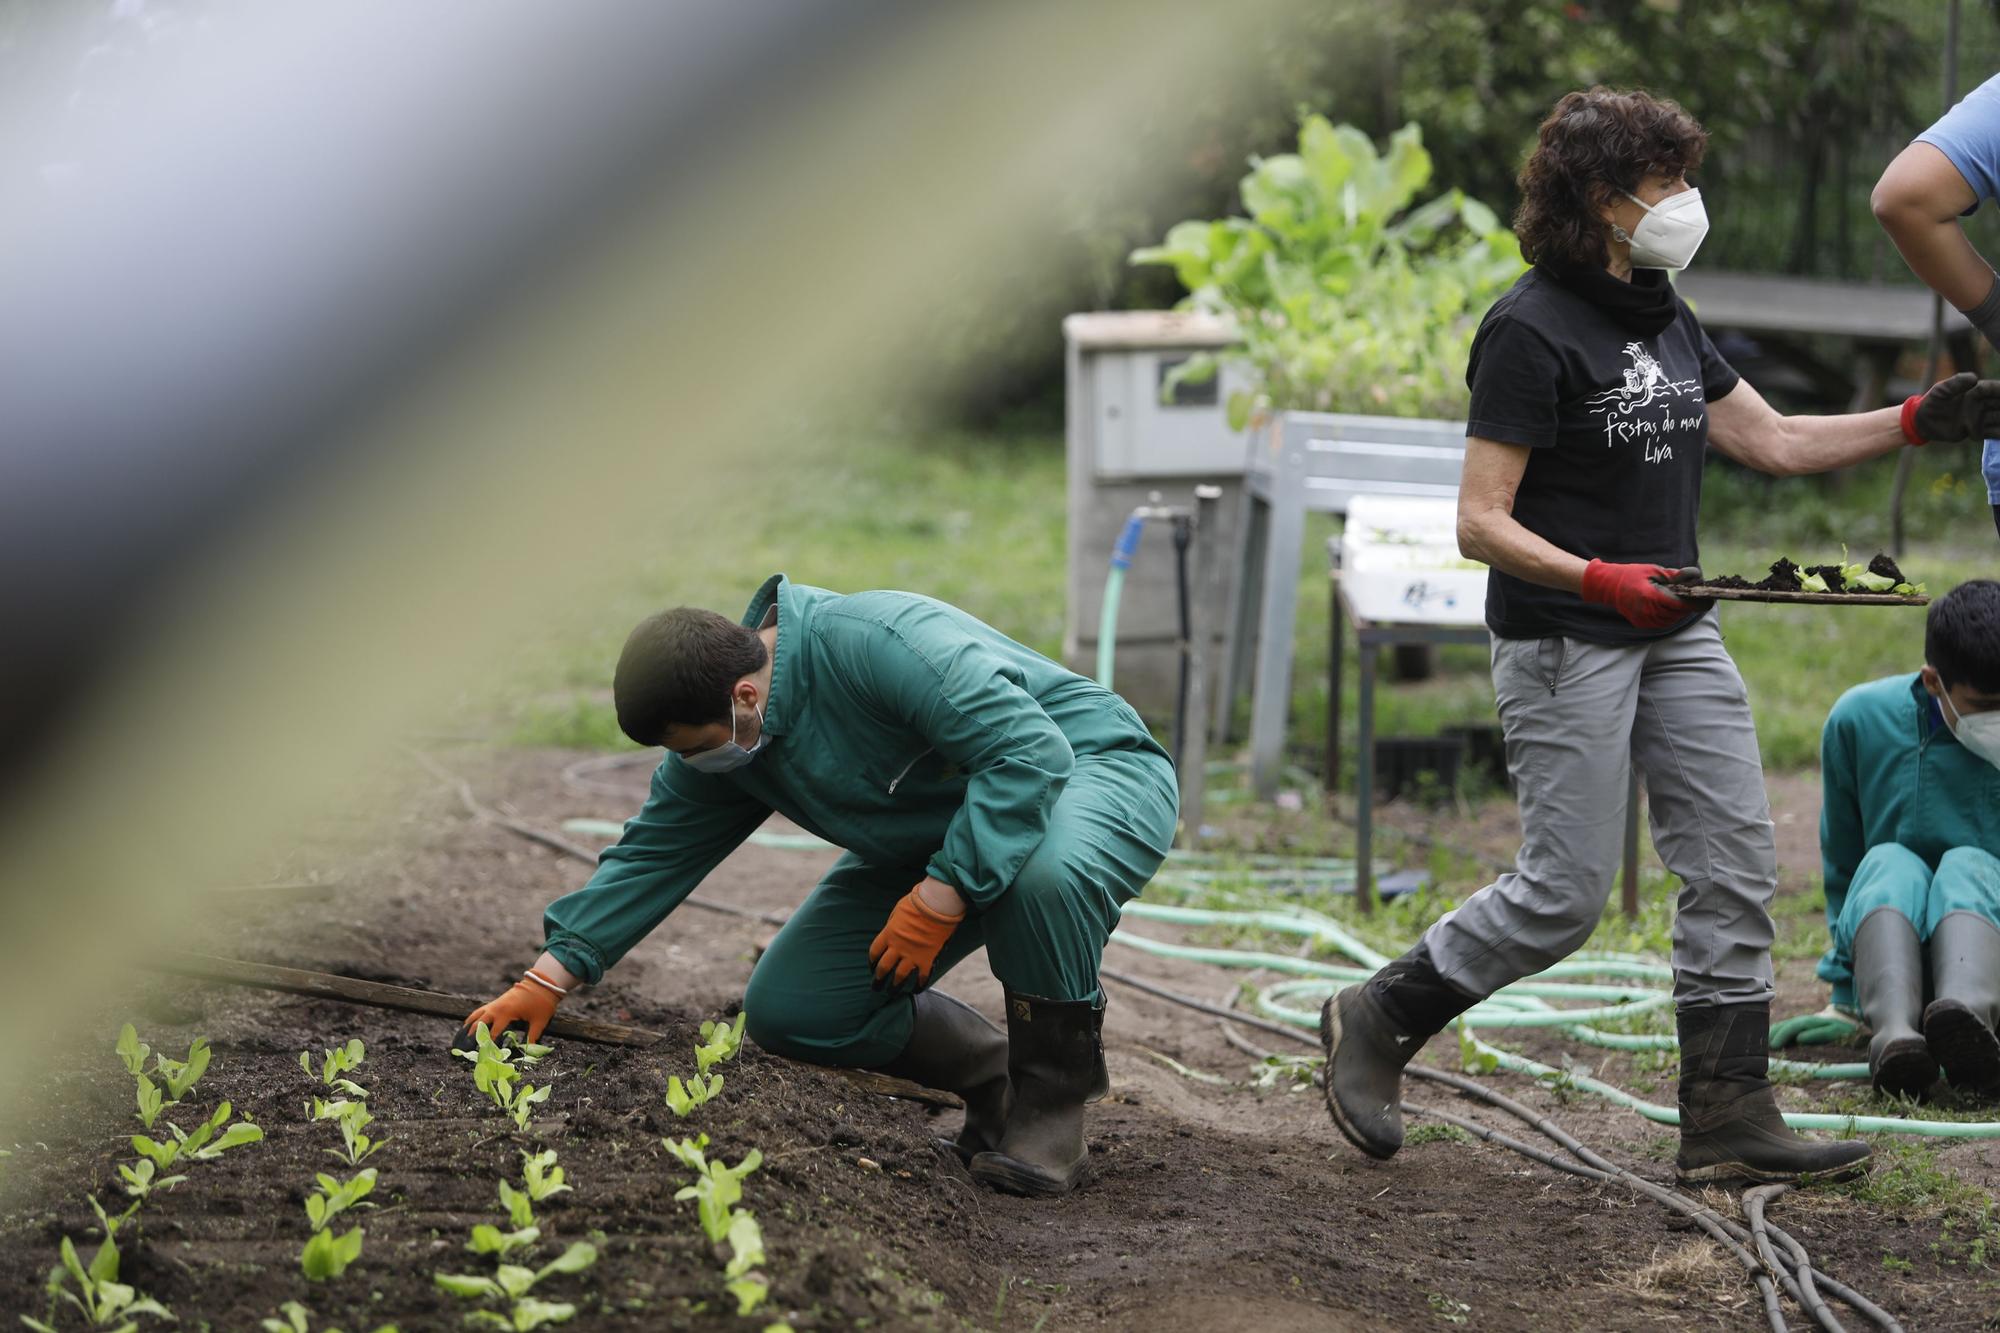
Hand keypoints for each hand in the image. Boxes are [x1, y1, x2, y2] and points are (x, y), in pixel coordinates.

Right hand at [463, 969, 564, 1044]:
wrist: (542, 982)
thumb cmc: (542, 1002)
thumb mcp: (539, 1021)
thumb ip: (533, 1037)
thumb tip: (529, 1051)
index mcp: (506, 1013)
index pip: (493, 1033)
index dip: (488, 1045)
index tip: (484, 1055)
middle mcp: (497, 1008)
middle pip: (479, 1023)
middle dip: (473, 1036)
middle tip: (467, 1048)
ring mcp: (495, 1004)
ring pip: (477, 1015)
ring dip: (470, 1025)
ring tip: (462, 1036)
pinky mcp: (497, 1001)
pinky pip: (481, 1010)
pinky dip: (474, 1017)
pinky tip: (470, 1024)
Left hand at [868, 880, 964, 992]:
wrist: (936, 906)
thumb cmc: (916, 902)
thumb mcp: (898, 910)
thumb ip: (894, 923)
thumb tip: (893, 929)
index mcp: (888, 934)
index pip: (874, 952)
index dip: (872, 961)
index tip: (872, 967)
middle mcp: (897, 947)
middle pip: (884, 967)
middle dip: (879, 979)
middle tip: (876, 987)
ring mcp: (912, 955)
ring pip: (900, 976)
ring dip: (895, 986)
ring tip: (892, 993)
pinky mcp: (927, 959)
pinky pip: (922, 976)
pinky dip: (919, 984)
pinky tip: (917, 990)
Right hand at [1579, 560, 1694, 629]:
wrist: (1608, 586)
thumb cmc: (1632, 575)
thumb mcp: (1654, 570)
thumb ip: (1676, 575)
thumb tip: (1697, 575)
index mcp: (1652, 596)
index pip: (1682, 604)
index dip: (1698, 603)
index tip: (1710, 600)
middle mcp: (1648, 611)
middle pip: (1679, 613)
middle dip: (1690, 605)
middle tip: (1696, 594)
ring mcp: (1645, 620)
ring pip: (1673, 619)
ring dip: (1680, 611)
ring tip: (1679, 598)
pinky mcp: (1642, 624)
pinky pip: (1663, 622)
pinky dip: (1670, 615)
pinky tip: (1668, 605)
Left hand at [1906, 371, 1999, 443]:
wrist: (1923, 422)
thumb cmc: (1932, 401)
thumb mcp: (1942, 389)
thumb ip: (1957, 382)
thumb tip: (1975, 378)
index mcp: (1976, 391)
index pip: (1994, 389)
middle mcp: (1981, 404)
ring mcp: (1980, 418)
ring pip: (1999, 418)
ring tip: (1997, 420)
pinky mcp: (1977, 431)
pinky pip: (1993, 433)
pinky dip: (1997, 433)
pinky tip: (1997, 433)